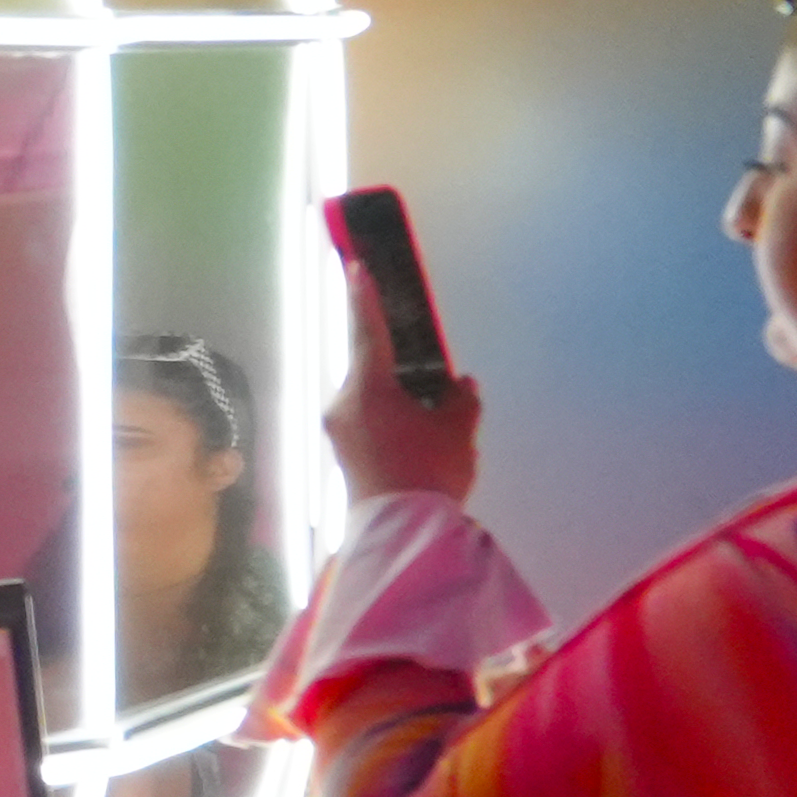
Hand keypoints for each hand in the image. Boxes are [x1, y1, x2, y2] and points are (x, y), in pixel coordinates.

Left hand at [324, 254, 484, 509]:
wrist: (402, 529)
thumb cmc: (430, 472)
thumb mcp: (458, 432)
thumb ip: (460, 401)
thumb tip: (460, 386)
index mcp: (367, 387)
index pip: (366, 330)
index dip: (363, 297)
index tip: (355, 267)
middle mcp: (342, 401)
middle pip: (369, 368)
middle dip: (397, 365)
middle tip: (424, 373)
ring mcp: (336, 427)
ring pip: (368, 396)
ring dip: (395, 396)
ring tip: (429, 417)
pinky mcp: (340, 449)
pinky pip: (365, 418)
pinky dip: (388, 416)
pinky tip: (415, 434)